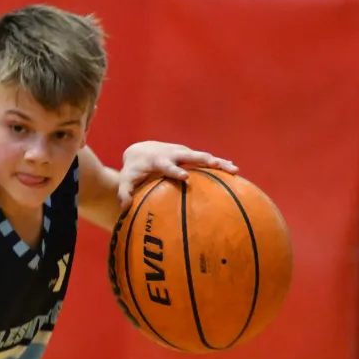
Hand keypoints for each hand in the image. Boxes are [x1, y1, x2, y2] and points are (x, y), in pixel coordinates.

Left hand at [118, 142, 237, 207]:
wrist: (140, 150)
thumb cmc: (133, 170)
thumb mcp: (126, 180)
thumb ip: (124, 193)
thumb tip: (125, 208)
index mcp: (158, 160)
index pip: (167, 165)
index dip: (176, 170)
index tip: (185, 177)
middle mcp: (173, 154)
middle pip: (191, 156)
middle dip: (204, 160)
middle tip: (218, 165)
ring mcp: (183, 153)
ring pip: (203, 156)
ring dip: (218, 162)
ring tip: (234, 170)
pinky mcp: (190, 155)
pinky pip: (206, 160)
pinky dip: (219, 164)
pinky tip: (233, 171)